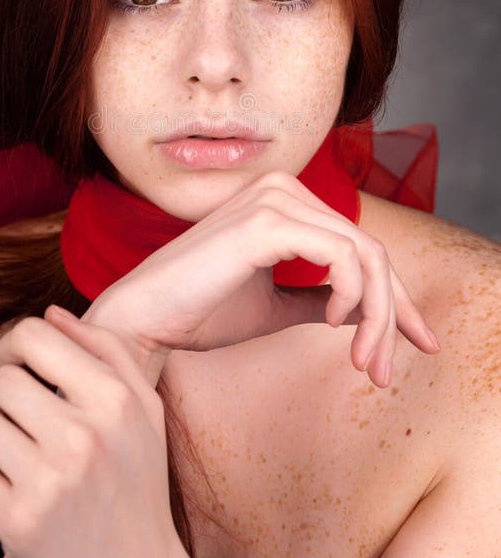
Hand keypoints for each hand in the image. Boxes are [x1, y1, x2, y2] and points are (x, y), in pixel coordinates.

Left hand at [0, 318, 190, 557]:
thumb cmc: (138, 478)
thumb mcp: (143, 408)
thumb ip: (106, 350)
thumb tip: (52, 314)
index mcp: (113, 400)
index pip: (33, 335)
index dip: (17, 345)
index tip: (21, 365)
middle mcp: (81, 436)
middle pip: (1, 379)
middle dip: (8, 396)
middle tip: (27, 417)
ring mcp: (48, 481)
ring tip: (26, 454)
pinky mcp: (18, 521)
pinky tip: (22, 490)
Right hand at [77, 170, 439, 388]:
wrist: (144, 320)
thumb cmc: (201, 312)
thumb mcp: (277, 305)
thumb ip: (323, 299)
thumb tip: (373, 310)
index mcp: (284, 201)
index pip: (359, 244)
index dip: (395, 297)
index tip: (413, 342)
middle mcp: (282, 189)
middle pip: (371, 249)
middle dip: (394, 312)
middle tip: (387, 369)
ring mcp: (274, 200)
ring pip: (364, 253)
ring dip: (378, 315)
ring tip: (365, 362)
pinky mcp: (266, 222)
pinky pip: (341, 255)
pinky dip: (352, 296)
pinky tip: (330, 324)